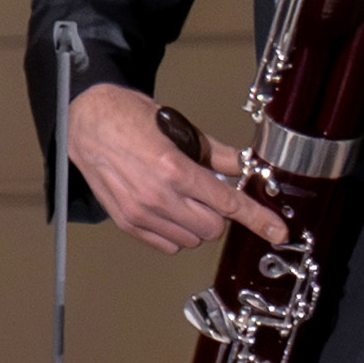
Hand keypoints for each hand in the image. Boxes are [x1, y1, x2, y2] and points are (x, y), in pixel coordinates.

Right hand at [63, 79, 283, 254]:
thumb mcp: (179, 128)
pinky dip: (177, 232)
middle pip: (213, 228)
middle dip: (220, 214)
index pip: (228, 203)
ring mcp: (140, 213)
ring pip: (191, 239)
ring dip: (197, 224)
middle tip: (210, 194)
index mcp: (174, 169)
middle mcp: (157, 197)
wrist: (86, 123)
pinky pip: (168, 244)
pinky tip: (171, 210)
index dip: (258, 219)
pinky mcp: (127, 222)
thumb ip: (217, 153)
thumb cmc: (129, 119)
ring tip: (184, 198)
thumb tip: (245, 165)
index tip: (276, 230)